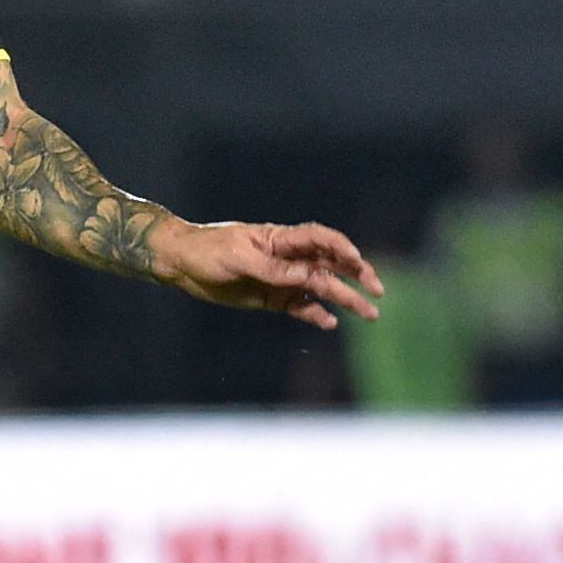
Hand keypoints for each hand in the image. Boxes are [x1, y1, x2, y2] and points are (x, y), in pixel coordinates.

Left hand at [154, 220, 383, 329]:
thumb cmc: (210, 250)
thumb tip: (306, 277)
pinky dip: (316, 314)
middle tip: (378, 292)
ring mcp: (282, 278)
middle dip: (357, 276)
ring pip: (321, 288)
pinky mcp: (273, 298)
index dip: (342, 248)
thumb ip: (273, 269)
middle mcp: (288, 257)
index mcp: (281, 239)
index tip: (358, 262)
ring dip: (345, 299)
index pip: (321, 239)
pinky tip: (330, 323)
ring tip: (368, 314)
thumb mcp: (239, 257)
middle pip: (330, 264)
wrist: (183, 263)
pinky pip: (301, 306)